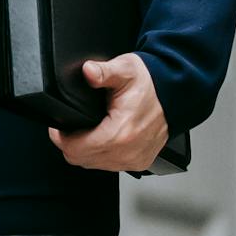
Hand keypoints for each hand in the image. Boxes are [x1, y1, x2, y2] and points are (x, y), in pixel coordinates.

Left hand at [50, 52, 169, 173]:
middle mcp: (128, 152)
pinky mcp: (140, 162)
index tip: (59, 126)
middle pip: (81, 159)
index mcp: (120, 133)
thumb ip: (103, 72)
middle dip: (72, 143)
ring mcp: (134, 160)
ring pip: (94, 164)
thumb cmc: (151, 83)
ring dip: (87, 151)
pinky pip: (110, 166)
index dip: (61, 137)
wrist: (176, 93)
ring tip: (89, 131)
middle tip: (72, 126)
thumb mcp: (124, 70)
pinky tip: (105, 138)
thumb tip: (88, 71)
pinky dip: (102, 155)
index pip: (75, 149)